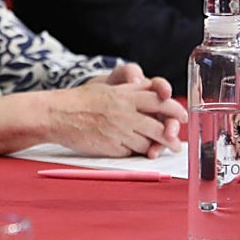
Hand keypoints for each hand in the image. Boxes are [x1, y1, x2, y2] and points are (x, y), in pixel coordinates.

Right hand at [39, 74, 186, 157]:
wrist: (57, 114)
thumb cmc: (81, 100)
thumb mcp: (108, 89)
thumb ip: (131, 92)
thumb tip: (155, 96)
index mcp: (126, 94)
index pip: (160, 100)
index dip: (174, 109)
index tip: (182, 115)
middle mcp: (125, 112)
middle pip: (159, 125)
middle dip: (172, 136)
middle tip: (177, 143)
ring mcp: (119, 130)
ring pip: (148, 141)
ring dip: (156, 147)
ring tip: (160, 151)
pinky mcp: (112, 146)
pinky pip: (131, 151)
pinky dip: (135, 151)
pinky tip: (134, 150)